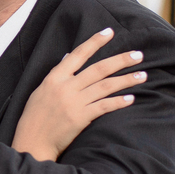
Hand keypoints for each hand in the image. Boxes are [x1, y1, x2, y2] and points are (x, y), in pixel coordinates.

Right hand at [13, 28, 146, 160]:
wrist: (32, 141)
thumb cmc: (35, 117)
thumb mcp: (41, 91)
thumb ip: (57, 75)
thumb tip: (69, 57)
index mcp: (54, 78)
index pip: (78, 54)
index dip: (94, 42)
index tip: (109, 32)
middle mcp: (65, 87)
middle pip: (99, 69)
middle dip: (121, 60)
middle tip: (138, 54)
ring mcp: (74, 103)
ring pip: (106, 86)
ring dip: (126, 80)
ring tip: (142, 75)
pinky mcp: (80, 118)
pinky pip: (104, 106)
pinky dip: (118, 102)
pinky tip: (131, 98)